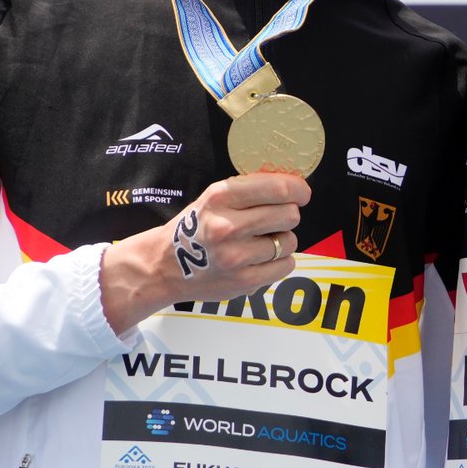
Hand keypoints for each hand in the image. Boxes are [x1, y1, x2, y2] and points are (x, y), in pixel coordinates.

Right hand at [100, 171, 309, 332]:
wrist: (164, 266)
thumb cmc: (196, 226)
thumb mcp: (214, 197)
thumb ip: (250, 190)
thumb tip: (293, 185)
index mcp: (221, 197)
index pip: (276, 188)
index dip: (297, 189)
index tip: (301, 192)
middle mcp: (228, 226)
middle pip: (288, 214)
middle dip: (288, 214)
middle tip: (277, 218)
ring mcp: (235, 257)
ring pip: (289, 241)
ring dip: (282, 239)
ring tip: (262, 240)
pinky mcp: (243, 282)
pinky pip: (286, 265)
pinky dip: (280, 261)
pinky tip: (262, 258)